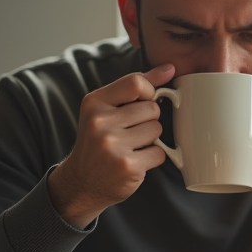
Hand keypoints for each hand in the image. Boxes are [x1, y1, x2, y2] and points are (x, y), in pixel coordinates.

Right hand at [48, 64, 175, 227]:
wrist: (82, 183)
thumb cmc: (98, 142)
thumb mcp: (105, 109)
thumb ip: (135, 87)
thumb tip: (169, 68)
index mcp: (94, 103)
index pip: (136, 83)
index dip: (149, 91)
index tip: (144, 101)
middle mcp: (100, 123)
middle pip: (152, 108)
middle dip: (149, 120)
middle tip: (131, 132)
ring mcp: (113, 145)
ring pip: (157, 130)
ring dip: (151, 139)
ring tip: (132, 146)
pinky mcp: (127, 166)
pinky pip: (159, 153)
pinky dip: (153, 157)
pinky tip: (136, 160)